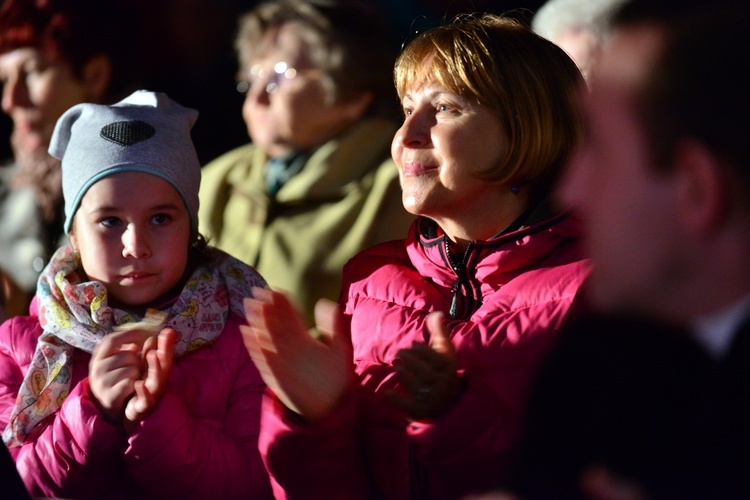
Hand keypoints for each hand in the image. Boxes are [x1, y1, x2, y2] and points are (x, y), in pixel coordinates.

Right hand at [89, 329, 150, 422]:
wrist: (107, 406)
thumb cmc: (117, 378)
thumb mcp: (121, 361)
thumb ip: (132, 347)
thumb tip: (148, 336)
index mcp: (98, 356)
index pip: (112, 340)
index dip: (129, 335)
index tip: (145, 332)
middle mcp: (97, 368)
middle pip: (129, 355)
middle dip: (137, 360)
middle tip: (132, 368)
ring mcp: (101, 382)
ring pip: (132, 369)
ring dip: (136, 374)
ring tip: (130, 380)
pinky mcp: (109, 396)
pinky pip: (131, 383)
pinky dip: (135, 386)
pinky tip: (130, 389)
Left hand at [124, 327, 176, 429]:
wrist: (130, 413)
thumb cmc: (140, 388)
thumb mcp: (144, 368)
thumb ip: (150, 353)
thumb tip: (153, 335)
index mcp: (159, 372)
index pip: (165, 356)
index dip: (167, 344)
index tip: (168, 330)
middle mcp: (159, 382)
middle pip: (165, 366)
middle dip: (165, 352)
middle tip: (164, 336)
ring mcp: (152, 395)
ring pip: (157, 381)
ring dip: (155, 368)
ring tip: (152, 355)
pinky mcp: (142, 407)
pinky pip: (144, 400)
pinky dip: (143, 392)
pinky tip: (138, 383)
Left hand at [241, 288, 352, 421]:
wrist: (326, 411)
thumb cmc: (336, 379)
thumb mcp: (342, 350)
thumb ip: (333, 326)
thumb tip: (326, 302)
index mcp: (305, 342)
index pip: (290, 316)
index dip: (282, 301)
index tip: (274, 289)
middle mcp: (288, 350)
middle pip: (274, 324)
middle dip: (265, 306)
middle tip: (255, 291)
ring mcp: (277, 363)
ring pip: (263, 337)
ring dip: (255, 320)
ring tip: (248, 305)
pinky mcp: (271, 376)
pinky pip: (258, 356)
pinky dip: (251, 343)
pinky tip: (245, 332)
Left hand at [390, 311, 459, 419]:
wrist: (448, 401)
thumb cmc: (442, 368)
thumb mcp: (443, 349)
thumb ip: (439, 330)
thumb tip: (438, 313)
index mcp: (449, 369)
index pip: (435, 359)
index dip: (421, 351)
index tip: (412, 345)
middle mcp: (443, 385)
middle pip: (424, 372)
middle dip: (409, 360)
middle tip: (399, 354)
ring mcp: (433, 400)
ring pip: (417, 386)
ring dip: (403, 374)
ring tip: (396, 366)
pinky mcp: (422, 411)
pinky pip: (408, 406)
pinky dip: (396, 399)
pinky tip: (387, 391)